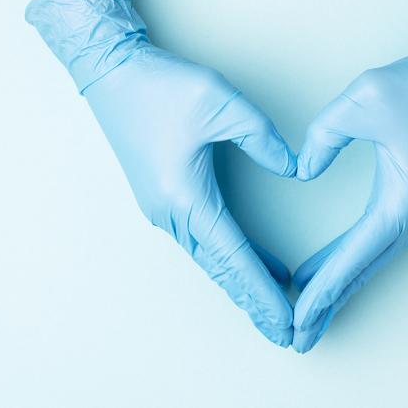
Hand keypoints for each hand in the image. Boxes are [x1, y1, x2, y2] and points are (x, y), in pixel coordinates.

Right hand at [26, 0, 296, 346]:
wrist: (113, 74)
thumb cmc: (161, 86)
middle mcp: (172, 213)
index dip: (262, 292)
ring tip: (272, 308)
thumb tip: (294, 169)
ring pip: (211, 260)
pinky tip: (253, 265)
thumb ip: (263, 139)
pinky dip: (230, 259)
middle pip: (221, 270)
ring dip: (241, 284)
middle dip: (253, 303)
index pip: (234, 257)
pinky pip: (203, 240)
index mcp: (185, 197)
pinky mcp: (166, 199)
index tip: (285, 320)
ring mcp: (165, 210)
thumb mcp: (221, 102)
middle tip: (283, 332)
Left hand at [291, 0, 407, 352]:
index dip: (323, 288)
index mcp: (404, 200)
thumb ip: (321, 140)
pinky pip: (377, 242)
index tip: (298, 315)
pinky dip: (352, 261)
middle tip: (299, 336)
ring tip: (309, 313)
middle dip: (329, 303)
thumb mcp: (360, 101)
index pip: (354, 257)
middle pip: (363, 271)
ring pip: (371, 261)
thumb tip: (302, 173)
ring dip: (340, 287)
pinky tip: (329, 270)